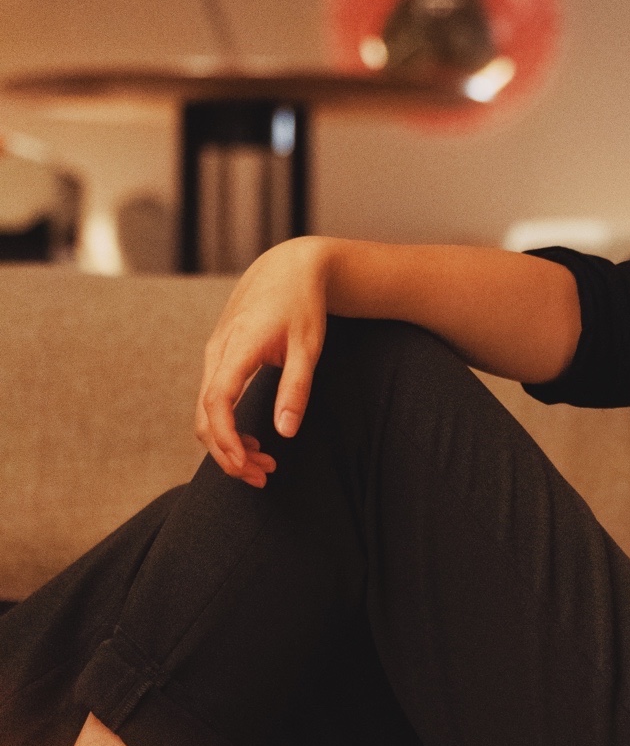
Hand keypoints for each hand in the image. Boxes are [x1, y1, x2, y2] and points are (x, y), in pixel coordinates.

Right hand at [194, 237, 331, 483]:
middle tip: (262, 478)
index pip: (217, 402)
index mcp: (238, 346)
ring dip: (228, 443)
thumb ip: (296, 388)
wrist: (287, 267)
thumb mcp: (309, 346)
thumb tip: (285, 433)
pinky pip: (213, 400)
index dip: (225, 439)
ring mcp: (214, 355)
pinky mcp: (219, 358)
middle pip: (205, 416)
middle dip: (227, 453)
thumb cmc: (302, 305)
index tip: (245, 466)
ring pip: (206, 411)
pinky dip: (227, 426)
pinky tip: (253, 441)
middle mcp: (217, 352)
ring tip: (264, 465)